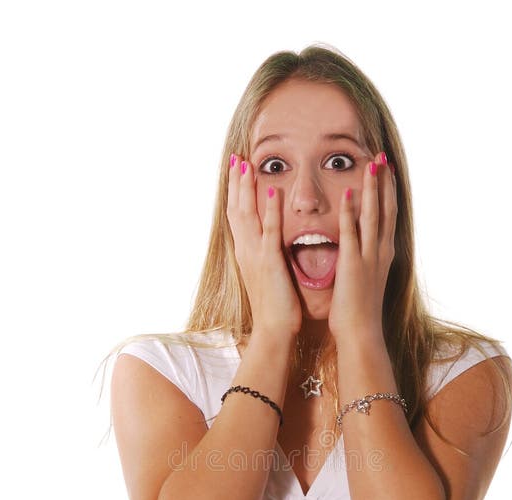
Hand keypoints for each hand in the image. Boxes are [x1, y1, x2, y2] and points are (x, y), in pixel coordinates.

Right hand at [226, 154, 301, 338]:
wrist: (273, 330)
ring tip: (247, 165)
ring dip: (246, 188)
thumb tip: (270, 246)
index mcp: (246, 254)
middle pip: (236, 209)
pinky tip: (271, 191)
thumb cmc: (276, 307)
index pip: (237, 216)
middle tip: (237, 157)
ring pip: (247, 215)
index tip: (238, 170)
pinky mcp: (269, 262)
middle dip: (236, 182)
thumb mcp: (268, 276)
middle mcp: (245, 251)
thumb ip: (268, 257)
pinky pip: (268, 231)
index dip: (236, 192)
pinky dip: (268, 210)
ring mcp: (255, 255)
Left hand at [328, 152, 396, 343]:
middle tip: (382, 156)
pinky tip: (346, 192)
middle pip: (386, 209)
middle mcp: (380, 252)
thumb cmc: (359, 314)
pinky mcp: (353, 264)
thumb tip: (359, 255)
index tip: (386, 171)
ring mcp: (368, 257)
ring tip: (371, 163)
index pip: (388, 217)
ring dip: (372, 188)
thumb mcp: (366, 283)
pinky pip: (351, 232)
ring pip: (374, 215)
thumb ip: (364, 264)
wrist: (361, 334)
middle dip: (384, 182)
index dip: (388, 192)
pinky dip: (350, 211)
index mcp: (383, 255)